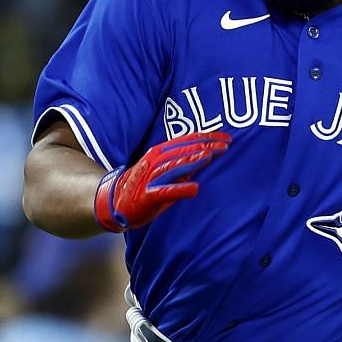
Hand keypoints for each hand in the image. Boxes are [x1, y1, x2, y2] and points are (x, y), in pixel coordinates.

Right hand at [95, 130, 232, 231]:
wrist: (113, 204)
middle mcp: (154, 161)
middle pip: (183, 150)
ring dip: (192, 161)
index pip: (187, 141)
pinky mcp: (146, 197)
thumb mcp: (164, 171)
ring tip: (210, 156)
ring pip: (174, 166)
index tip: (227, 138)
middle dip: (206, 146)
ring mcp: (150, 178)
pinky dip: (180, 189)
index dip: (208, 137)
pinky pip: (165, 191)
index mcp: (160, 153)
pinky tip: (195, 188)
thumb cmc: (142, 187)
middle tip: (226, 144)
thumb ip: (182, 165)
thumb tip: (202, 160)